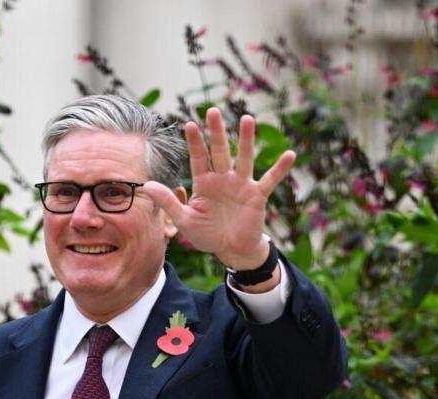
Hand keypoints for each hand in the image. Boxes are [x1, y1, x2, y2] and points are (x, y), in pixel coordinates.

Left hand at [143, 107, 294, 269]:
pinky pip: (270, 180)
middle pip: (220, 151)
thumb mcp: (184, 220)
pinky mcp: (257, 196)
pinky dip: (280, 169)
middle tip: (213, 110)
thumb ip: (168, 201)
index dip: (195, 142)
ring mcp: (241, 185)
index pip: (199, 158)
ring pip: (244, 159)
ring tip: (247, 119)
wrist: (230, 250)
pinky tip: (290, 155)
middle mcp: (223, 179)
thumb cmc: (207, 234)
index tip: (190, 124)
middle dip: (217, 132)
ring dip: (246, 140)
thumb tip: (147, 185)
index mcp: (204, 183)